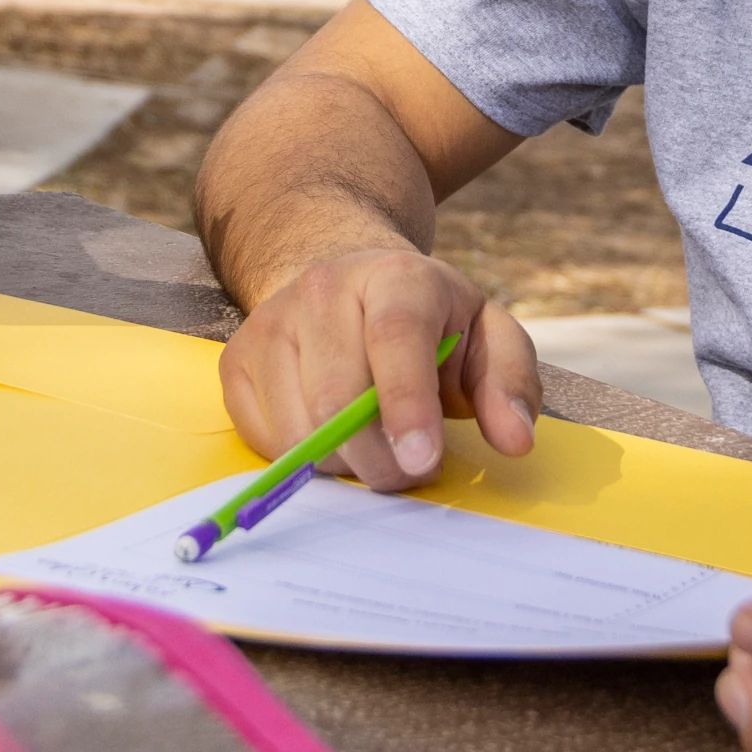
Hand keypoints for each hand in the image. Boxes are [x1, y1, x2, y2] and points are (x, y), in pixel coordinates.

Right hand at [218, 239, 535, 491]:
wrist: (344, 279)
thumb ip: (511, 383)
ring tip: (375, 451)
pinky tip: (333, 437)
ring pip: (298, 426)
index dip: (407, 404)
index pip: (396, 337)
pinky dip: (303, 459)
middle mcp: (323, 289)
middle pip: (337, 395)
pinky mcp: (236, 361)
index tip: (422, 460)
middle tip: (409, 474)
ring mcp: (271, 323)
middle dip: (378, 459)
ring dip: (343, 465)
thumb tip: (515, 440)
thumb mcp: (487, 335)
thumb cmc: (428, 319)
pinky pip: (265, 438)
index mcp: (397, 276)